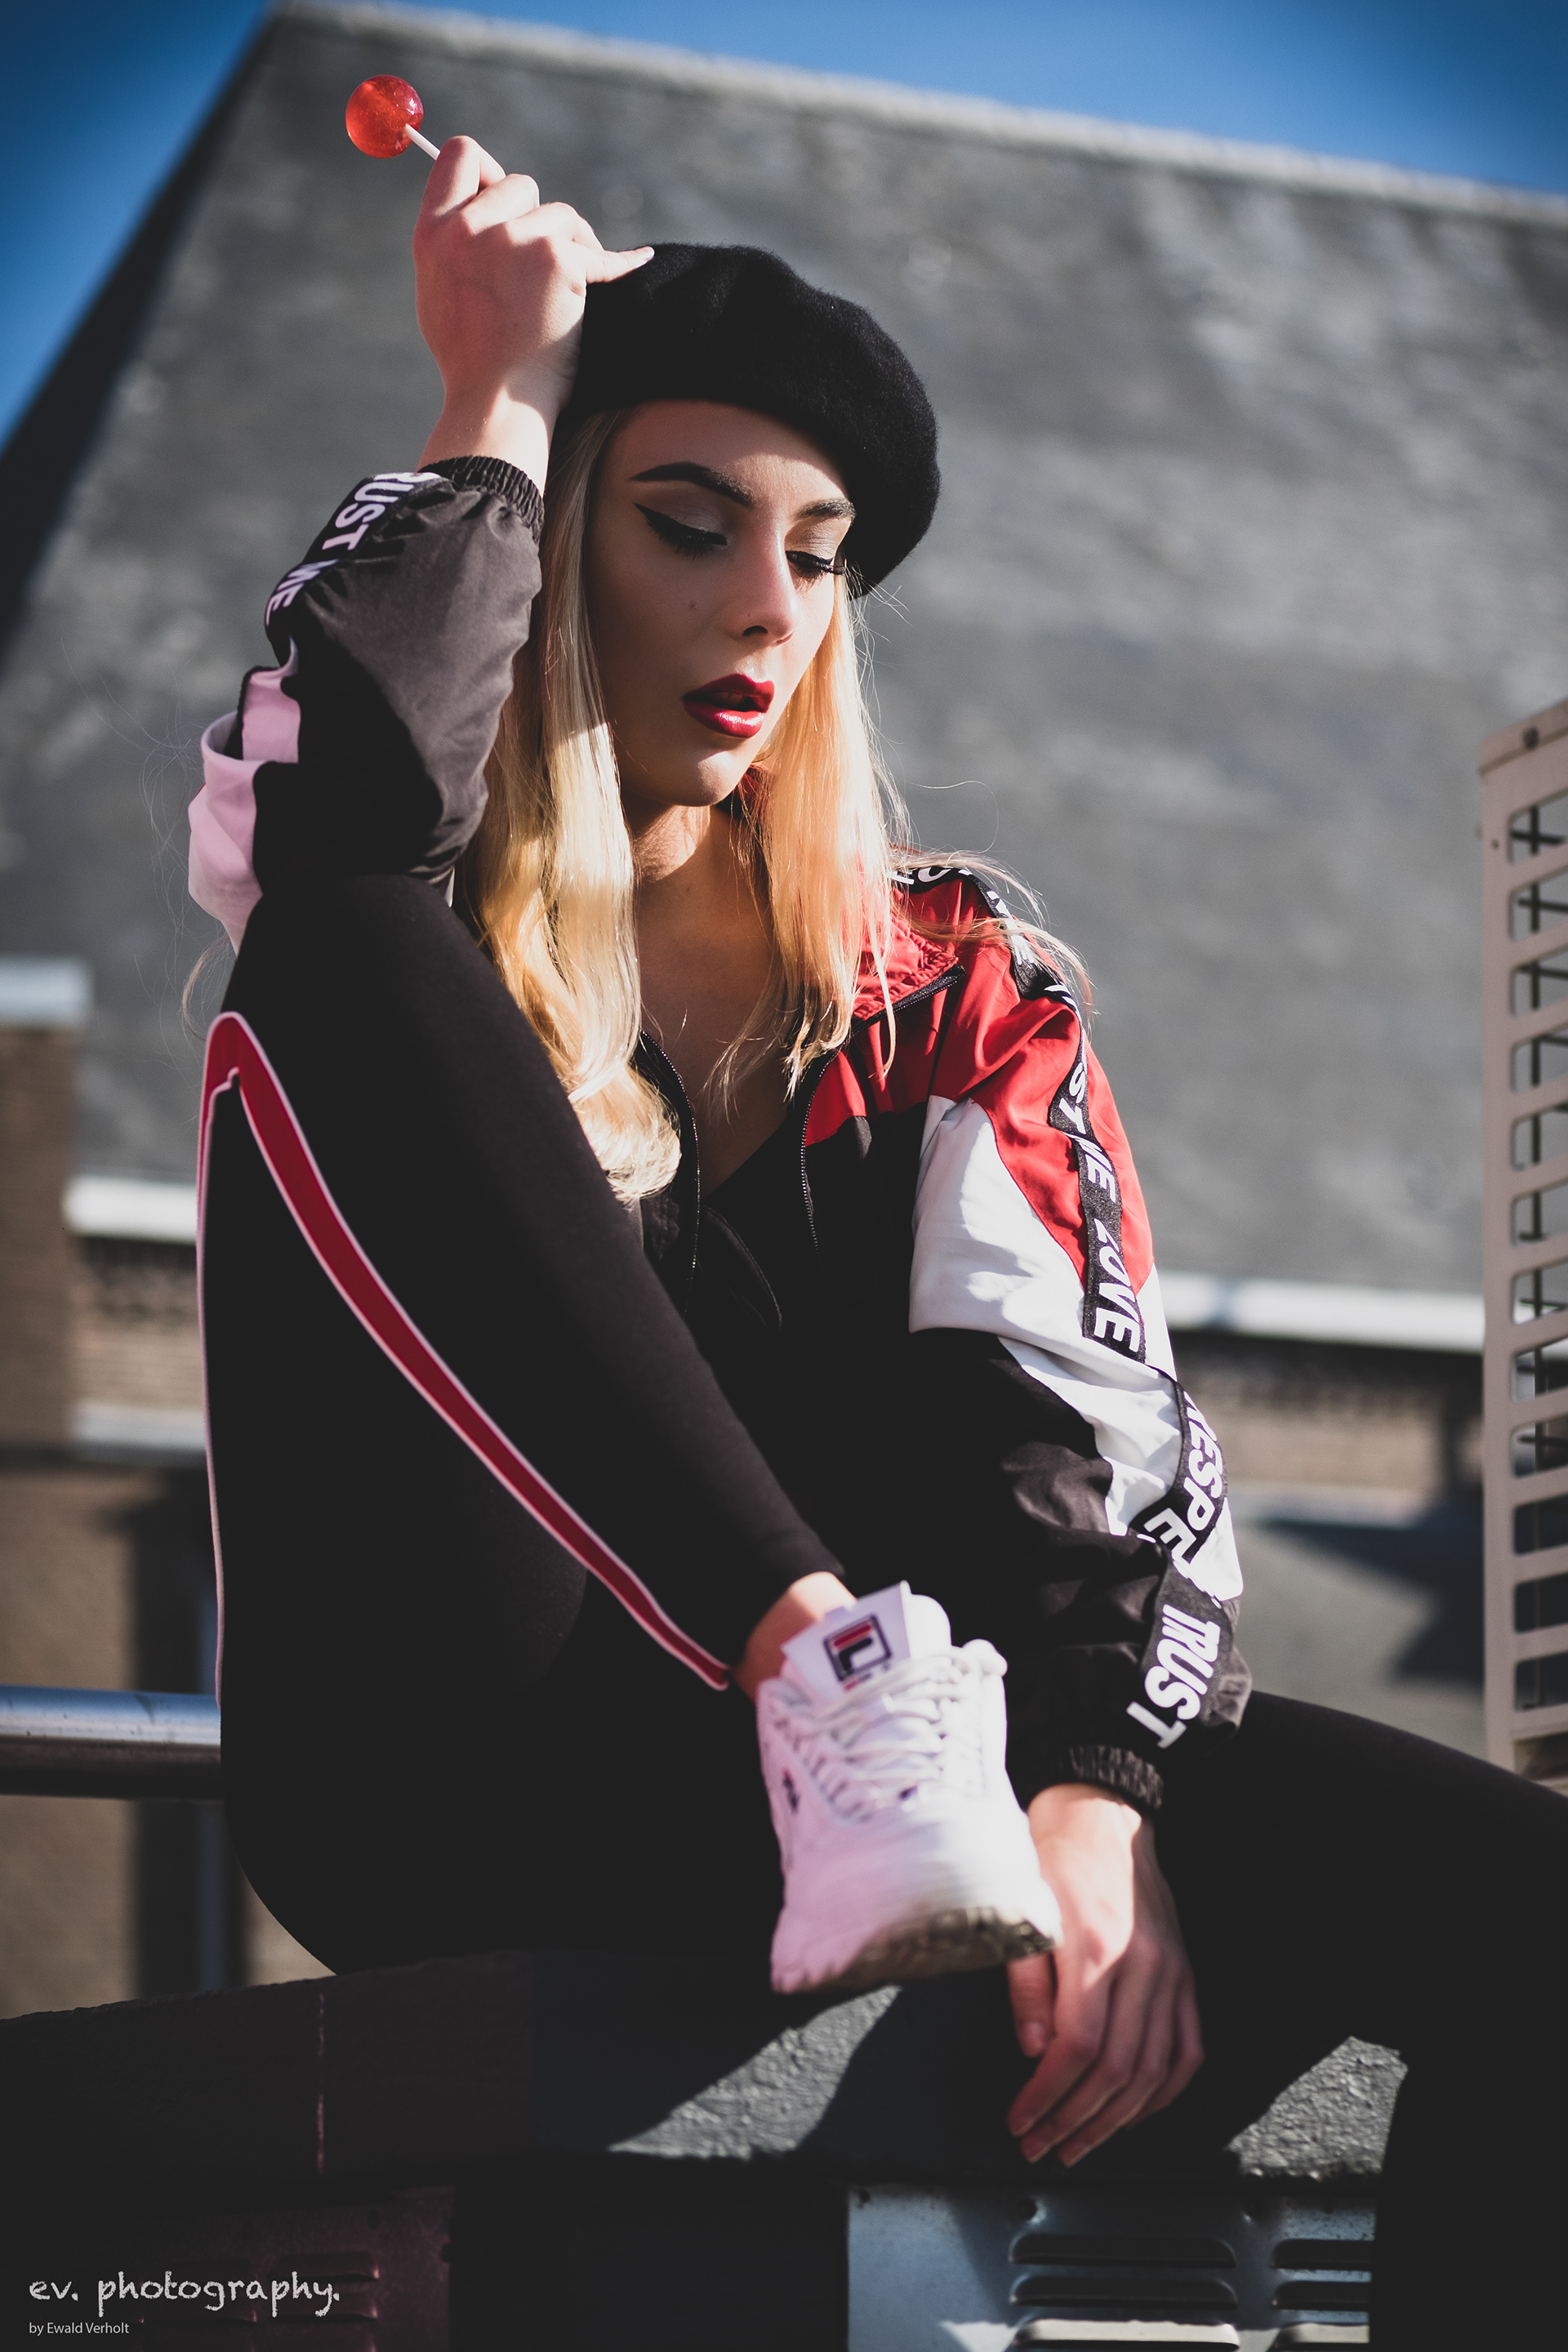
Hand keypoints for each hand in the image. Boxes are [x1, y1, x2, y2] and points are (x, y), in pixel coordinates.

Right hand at [412, 136, 651, 483]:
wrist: (499, 405)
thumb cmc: (472, 361)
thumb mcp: (440, 290)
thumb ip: (454, 241)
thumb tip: (481, 198)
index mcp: (433, 232)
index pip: (462, 155)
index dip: (489, 170)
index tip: (506, 200)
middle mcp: (468, 227)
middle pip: (520, 183)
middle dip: (536, 220)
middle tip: (540, 268)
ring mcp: (513, 239)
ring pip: (561, 215)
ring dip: (572, 247)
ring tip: (563, 295)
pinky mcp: (555, 258)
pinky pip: (596, 249)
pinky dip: (614, 263)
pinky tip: (637, 261)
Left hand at [1006, 1782, 1202, 2165]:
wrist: (1102, 1814)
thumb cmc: (1053, 1856)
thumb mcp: (1023, 1912)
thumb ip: (1026, 1986)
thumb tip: (1032, 2051)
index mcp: (1096, 1949)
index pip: (1078, 2048)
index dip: (1047, 2096)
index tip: (1020, 2120)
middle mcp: (1142, 1966)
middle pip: (1117, 2071)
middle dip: (1074, 2121)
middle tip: (1040, 2144)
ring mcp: (1171, 1974)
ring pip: (1154, 2071)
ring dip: (1115, 2120)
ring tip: (1077, 2142)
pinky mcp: (1185, 1976)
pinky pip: (1187, 2051)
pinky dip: (1163, 2093)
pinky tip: (1133, 2112)